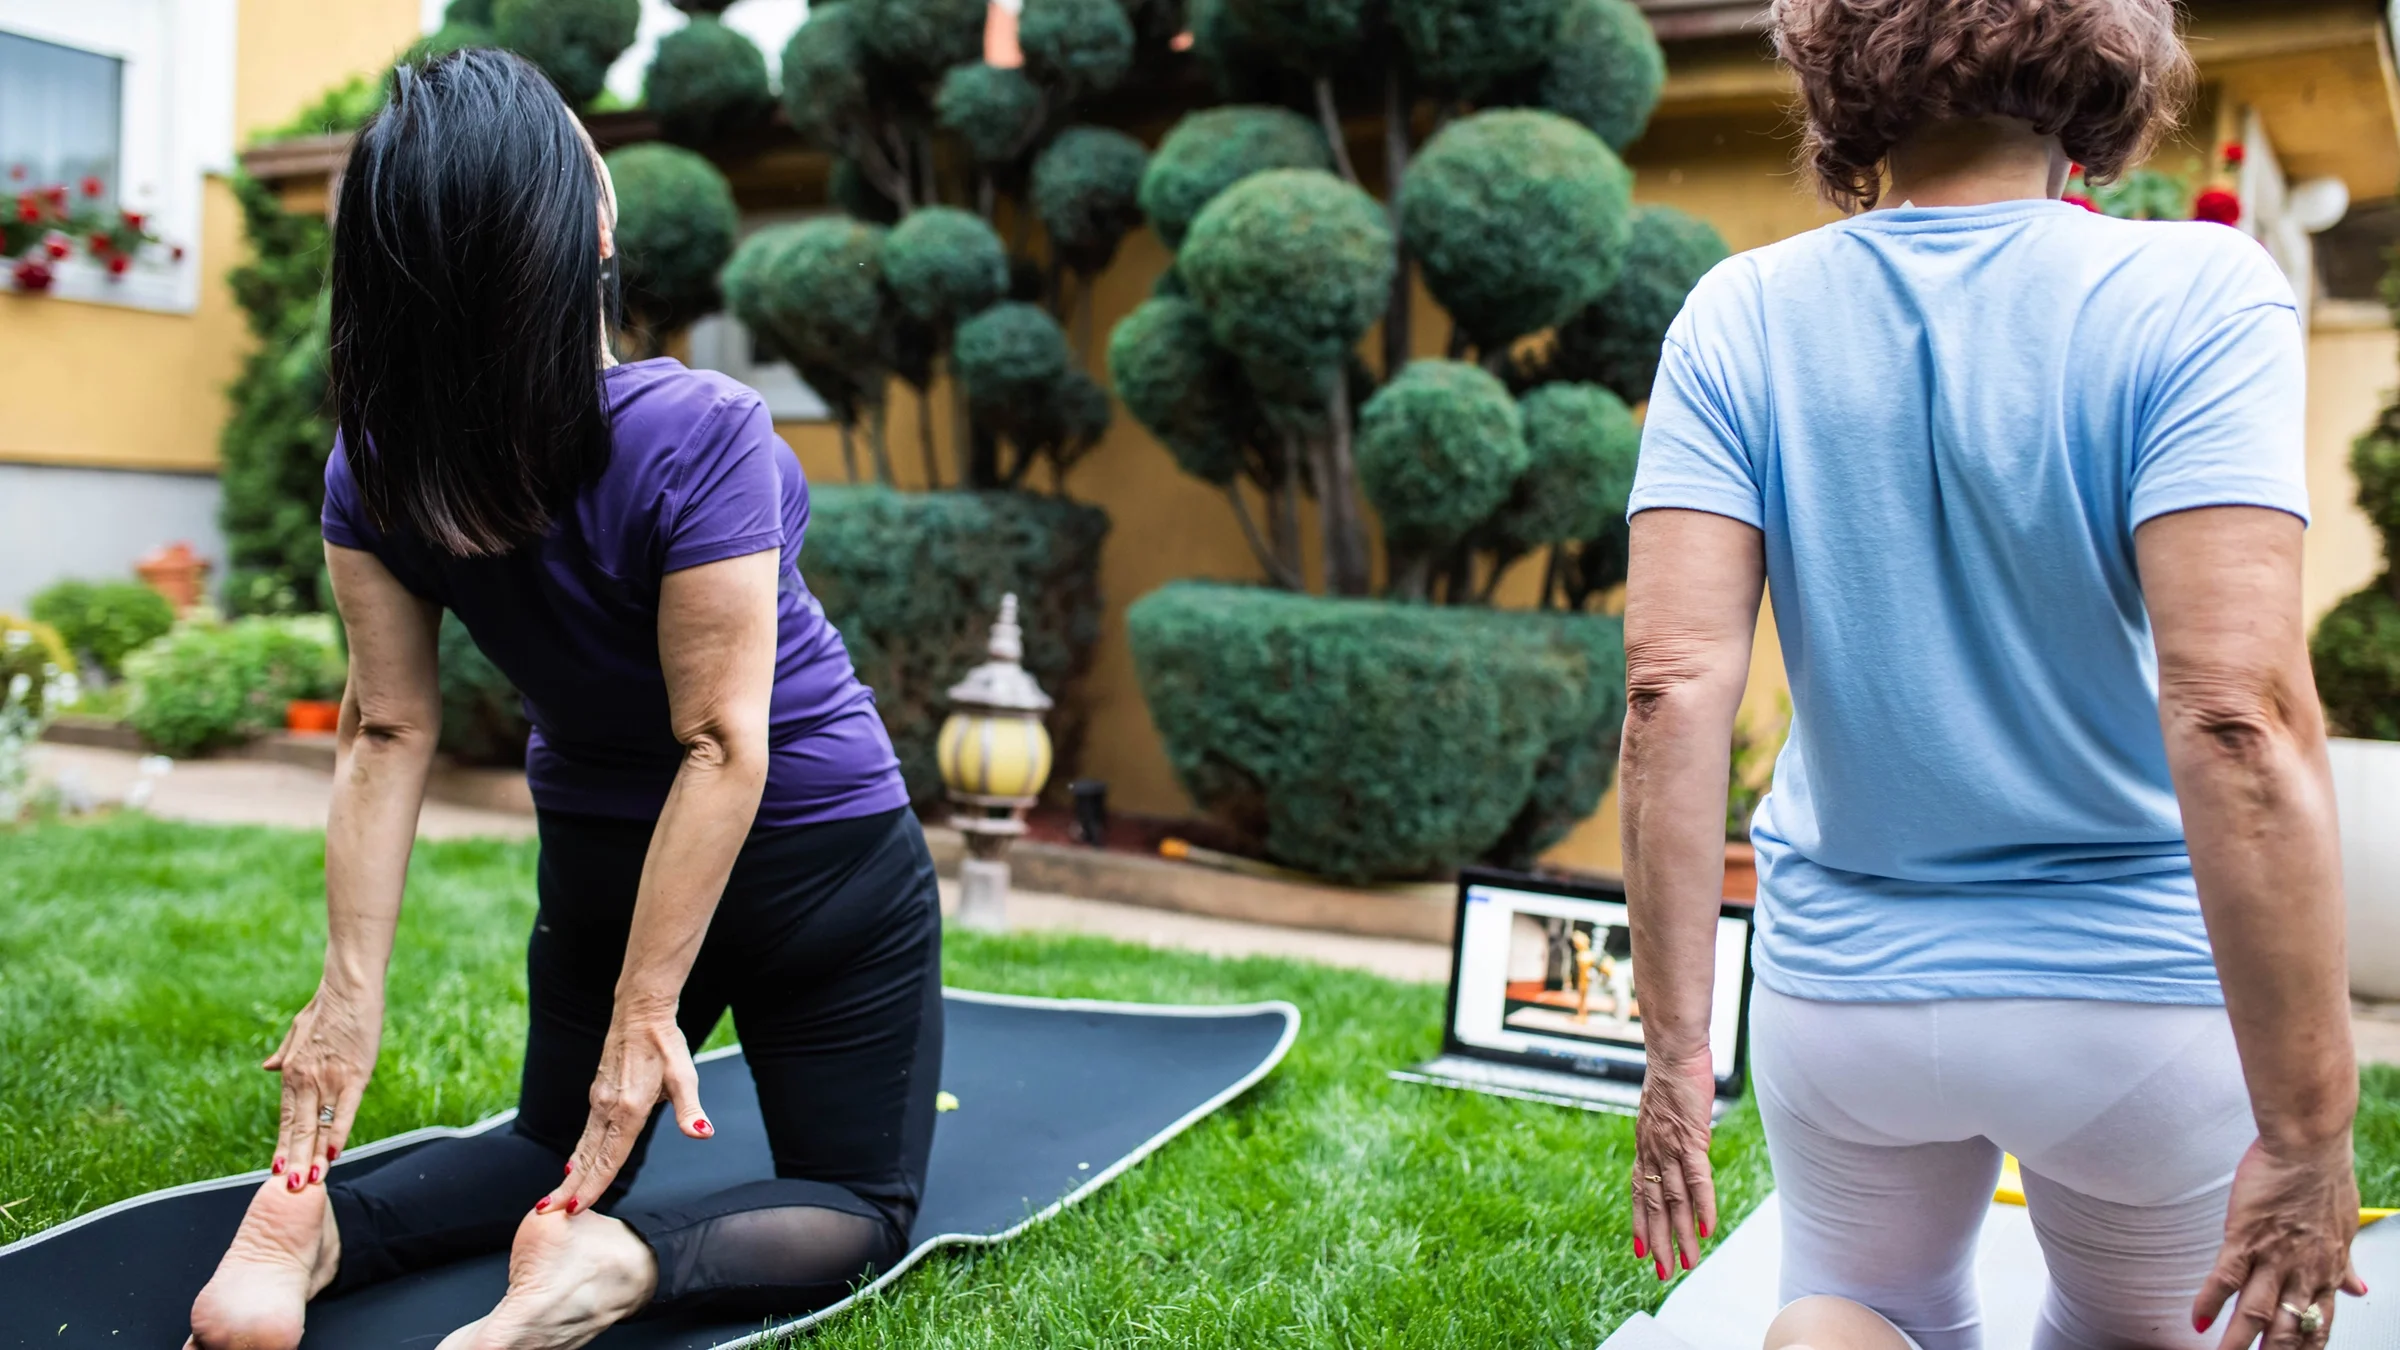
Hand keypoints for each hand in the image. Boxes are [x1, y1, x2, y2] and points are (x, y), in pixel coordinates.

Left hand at [263, 982, 382, 1189]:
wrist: (348, 987)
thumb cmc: (326, 1005)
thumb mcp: (296, 1029)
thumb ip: (284, 1053)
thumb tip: (268, 1068)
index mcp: (292, 1071)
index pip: (286, 1118)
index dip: (283, 1145)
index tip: (278, 1170)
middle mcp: (306, 1080)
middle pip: (299, 1129)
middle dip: (294, 1160)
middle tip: (291, 1188)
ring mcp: (330, 1079)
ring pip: (319, 1126)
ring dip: (313, 1155)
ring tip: (309, 1181)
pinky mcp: (355, 1075)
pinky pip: (345, 1111)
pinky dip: (338, 1134)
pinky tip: (334, 1154)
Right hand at [537, 1006, 710, 1215]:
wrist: (640, 1011)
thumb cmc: (665, 1044)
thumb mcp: (684, 1076)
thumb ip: (690, 1110)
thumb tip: (703, 1134)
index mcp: (629, 1109)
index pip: (610, 1157)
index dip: (594, 1185)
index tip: (576, 1208)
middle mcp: (608, 1108)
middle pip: (588, 1157)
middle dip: (568, 1187)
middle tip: (547, 1212)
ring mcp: (599, 1100)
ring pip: (584, 1145)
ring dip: (570, 1173)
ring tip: (554, 1198)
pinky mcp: (598, 1094)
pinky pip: (587, 1131)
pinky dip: (579, 1152)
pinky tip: (574, 1164)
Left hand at [1632, 1048, 1718, 1280]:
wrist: (1674, 1051)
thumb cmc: (1674, 1078)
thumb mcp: (1666, 1113)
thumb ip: (1668, 1135)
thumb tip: (1677, 1146)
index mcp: (1645, 1148)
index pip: (1640, 1194)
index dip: (1640, 1224)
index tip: (1640, 1251)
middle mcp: (1653, 1152)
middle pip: (1655, 1206)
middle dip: (1658, 1242)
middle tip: (1662, 1274)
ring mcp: (1671, 1147)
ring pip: (1676, 1200)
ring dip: (1682, 1235)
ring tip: (1687, 1264)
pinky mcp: (1691, 1138)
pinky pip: (1697, 1178)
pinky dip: (1702, 1205)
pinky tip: (1707, 1229)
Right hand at [2195, 1137, 2366, 1347]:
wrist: (2308, 1146)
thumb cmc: (2326, 1179)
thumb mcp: (2345, 1230)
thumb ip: (2346, 1266)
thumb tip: (2359, 1289)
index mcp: (2327, 1272)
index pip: (2318, 1326)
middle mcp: (2302, 1272)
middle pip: (2287, 1330)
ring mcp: (2272, 1258)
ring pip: (2255, 1313)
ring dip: (2239, 1342)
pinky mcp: (2244, 1238)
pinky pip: (2224, 1279)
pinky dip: (2209, 1302)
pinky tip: (2197, 1319)